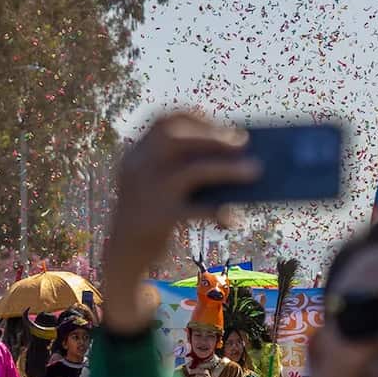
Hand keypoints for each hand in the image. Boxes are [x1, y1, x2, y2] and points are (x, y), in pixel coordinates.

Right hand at [102, 113, 261, 332]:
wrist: (121, 258)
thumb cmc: (151, 217)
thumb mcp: (158, 189)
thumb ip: (182, 170)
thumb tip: (233, 155)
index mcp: (135, 155)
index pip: (162, 121)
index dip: (192, 117)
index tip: (219, 122)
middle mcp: (137, 168)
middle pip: (177, 138)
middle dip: (213, 136)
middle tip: (242, 142)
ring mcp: (146, 193)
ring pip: (193, 171)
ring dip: (227, 168)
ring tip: (255, 170)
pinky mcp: (157, 219)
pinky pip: (196, 211)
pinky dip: (218, 212)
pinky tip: (234, 219)